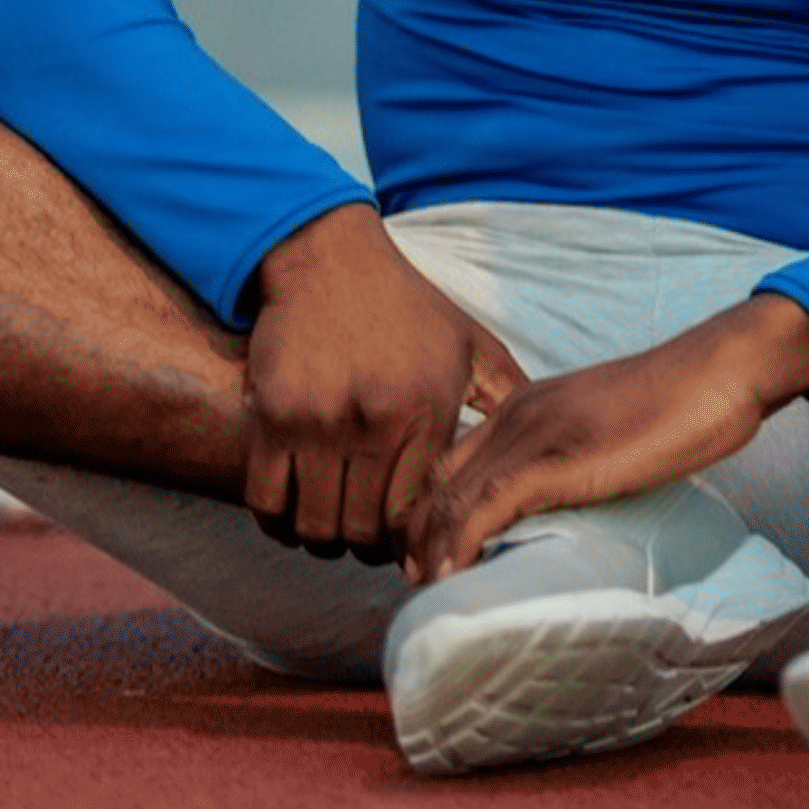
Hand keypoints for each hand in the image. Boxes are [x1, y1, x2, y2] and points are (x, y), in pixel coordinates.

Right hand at [241, 203, 524, 561]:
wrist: (330, 259)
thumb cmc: (407, 306)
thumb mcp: (472, 344)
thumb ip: (508, 397)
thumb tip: (543, 446)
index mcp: (427, 409)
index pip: (418, 514)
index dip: (413, 540)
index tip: (412, 541)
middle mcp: (373, 420)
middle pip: (362, 530)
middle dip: (366, 549)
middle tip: (369, 544)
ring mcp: (318, 420)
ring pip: (314, 525)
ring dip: (322, 539)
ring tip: (333, 530)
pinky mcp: (272, 415)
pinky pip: (265, 500)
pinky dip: (277, 522)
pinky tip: (293, 515)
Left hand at [407, 293, 808, 582]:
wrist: (721, 370)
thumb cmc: (683, 401)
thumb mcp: (610, 429)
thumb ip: (580, 459)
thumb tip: (577, 506)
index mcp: (525, 405)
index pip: (450, 461)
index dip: (430, 512)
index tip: (432, 556)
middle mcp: (515, 415)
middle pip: (436, 482)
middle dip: (418, 536)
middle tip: (422, 584)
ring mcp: (534, 435)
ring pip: (450, 497)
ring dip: (429, 550)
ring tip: (429, 592)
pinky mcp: (558, 459)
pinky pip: (486, 506)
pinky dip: (459, 544)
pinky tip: (451, 575)